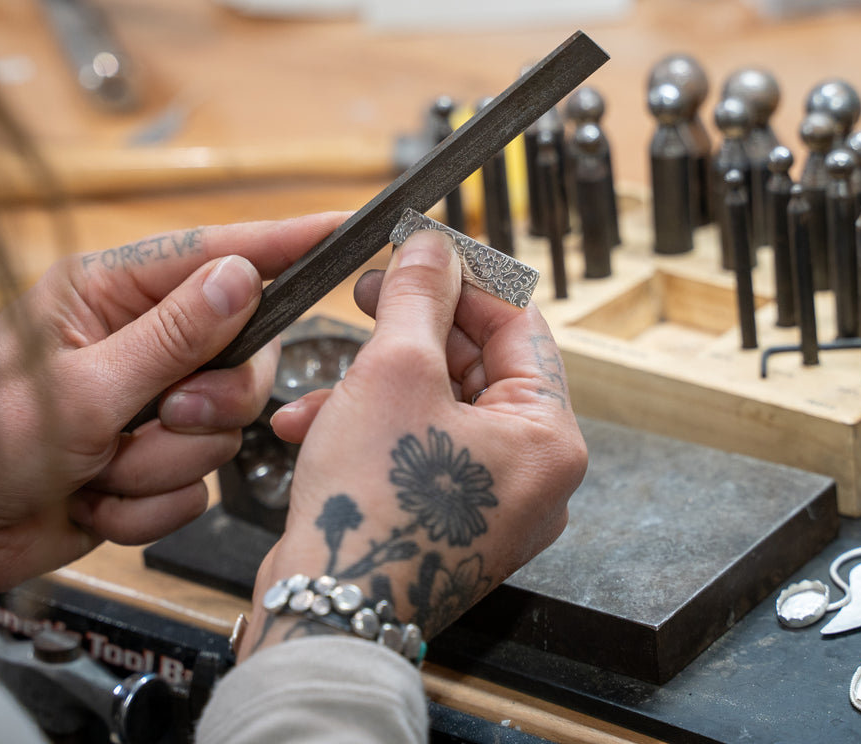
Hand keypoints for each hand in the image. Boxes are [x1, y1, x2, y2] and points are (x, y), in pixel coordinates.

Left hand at [0, 215, 344, 606]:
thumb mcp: (80, 390)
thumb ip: (171, 337)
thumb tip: (242, 277)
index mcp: (108, 295)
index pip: (214, 255)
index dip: (282, 244)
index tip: (343, 229)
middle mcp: (135, 343)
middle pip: (240, 355)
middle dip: (205, 404)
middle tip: (159, 419)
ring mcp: (144, 406)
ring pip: (221, 428)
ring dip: (161, 463)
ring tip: (98, 469)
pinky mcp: (145, 463)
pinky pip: (195, 484)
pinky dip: (145, 503)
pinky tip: (91, 500)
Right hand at [241, 229, 586, 655]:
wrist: (329, 614)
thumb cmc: (374, 504)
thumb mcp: (394, 371)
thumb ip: (419, 298)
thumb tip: (432, 245)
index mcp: (550, 438)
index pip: (520, 326)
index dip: (465, 280)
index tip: (420, 253)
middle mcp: (537, 476)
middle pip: (480, 369)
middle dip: (411, 333)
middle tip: (368, 297)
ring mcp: (495, 508)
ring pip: (440, 411)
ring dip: (377, 384)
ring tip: (322, 375)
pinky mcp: (450, 529)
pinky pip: (422, 455)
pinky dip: (374, 431)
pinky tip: (310, 422)